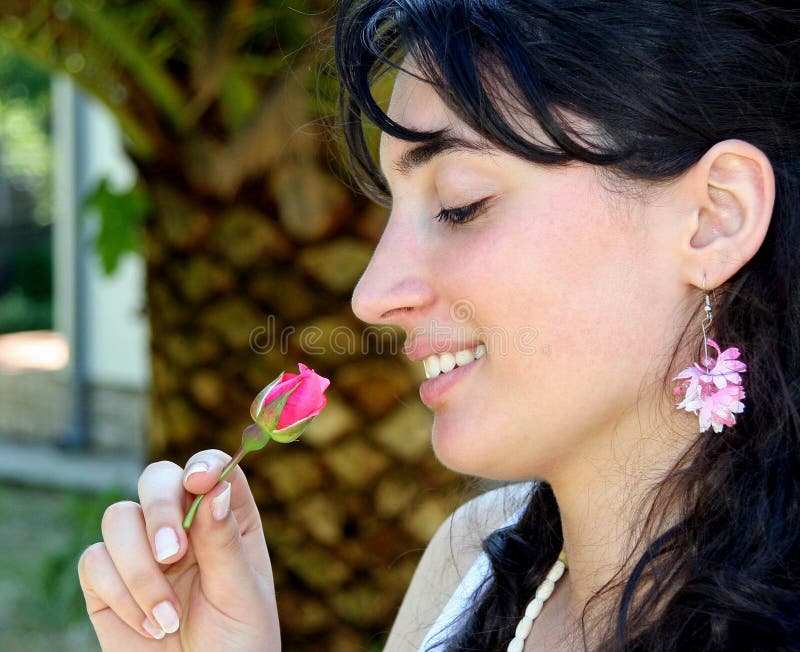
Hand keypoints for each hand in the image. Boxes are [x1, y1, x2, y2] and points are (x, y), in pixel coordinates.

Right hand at [78, 449, 279, 650]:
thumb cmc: (236, 641)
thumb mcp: (241, 594)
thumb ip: (225, 543)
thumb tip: (215, 490)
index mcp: (226, 517)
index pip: (213, 467)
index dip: (205, 465)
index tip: (199, 482)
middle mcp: (182, 524)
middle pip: (157, 478)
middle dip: (160, 509)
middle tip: (172, 554)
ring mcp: (141, 548)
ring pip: (119, 517)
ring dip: (140, 569)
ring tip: (170, 618)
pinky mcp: (106, 580)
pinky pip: (95, 561)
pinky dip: (121, 593)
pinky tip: (150, 626)